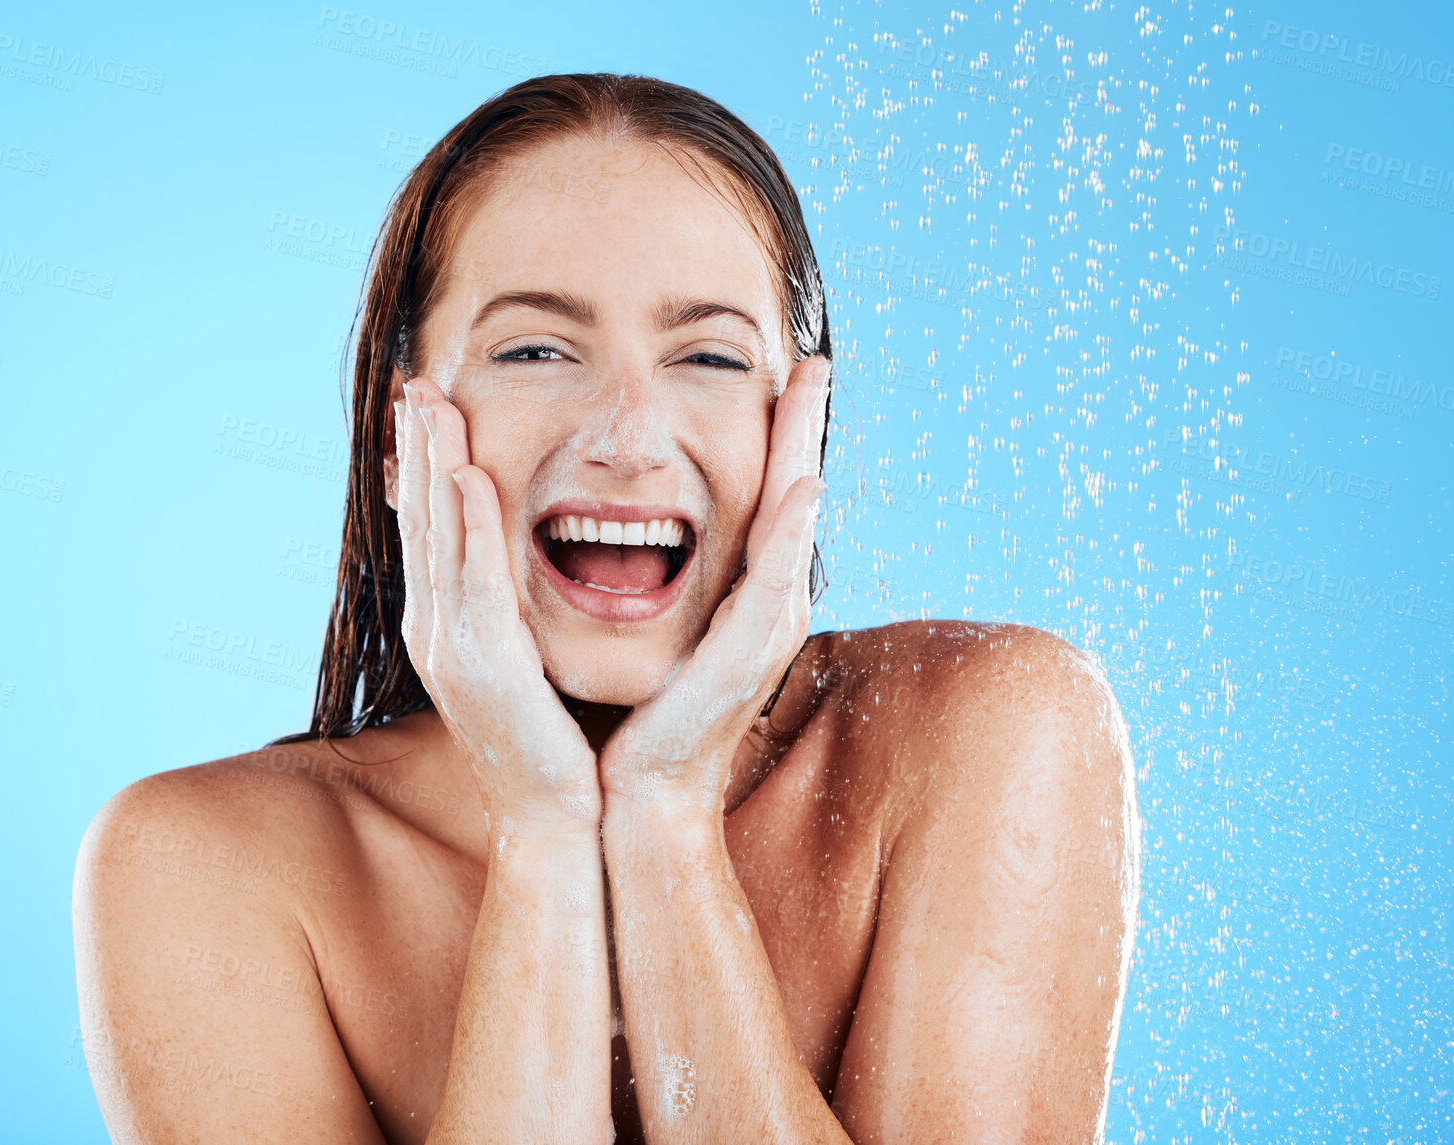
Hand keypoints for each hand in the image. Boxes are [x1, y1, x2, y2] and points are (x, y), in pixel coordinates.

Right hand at [395, 377, 601, 833]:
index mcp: (452, 629)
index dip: (426, 468)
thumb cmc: (554, 748)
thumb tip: (528, 573)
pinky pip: (473, 581)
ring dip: (433, 466)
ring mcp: (453, 648)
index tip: (429, 408)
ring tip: (431, 403)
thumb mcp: (530, 666)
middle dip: (417, 450)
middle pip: (422, 522)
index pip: (434, 532)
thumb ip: (520, 616)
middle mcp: (439, 632)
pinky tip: (467, 475)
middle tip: (416, 383)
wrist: (556, 823)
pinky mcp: (483, 667)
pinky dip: (466, 526)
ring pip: (437, 539)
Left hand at [598, 354, 830, 815]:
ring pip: (794, 525)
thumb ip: (669, 584)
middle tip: (814, 362)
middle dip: (804, 428)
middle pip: (796, 498)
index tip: (788, 374)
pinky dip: (790, 532)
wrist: (644, 795)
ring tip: (809, 392)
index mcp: (748, 596)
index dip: (782, 438)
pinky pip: (774, 581)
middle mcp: (770, 606)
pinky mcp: (748, 657)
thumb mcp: (661, 633)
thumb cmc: (647, 717)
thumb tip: (638, 529)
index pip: (770, 499)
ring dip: (802, 454)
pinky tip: (803, 488)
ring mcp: (767, 630)